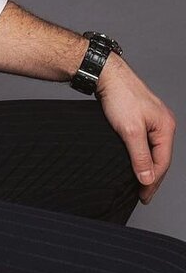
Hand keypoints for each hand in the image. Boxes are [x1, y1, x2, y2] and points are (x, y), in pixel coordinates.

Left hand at [95, 54, 175, 202]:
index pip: (162, 163)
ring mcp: (152, 121)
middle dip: (151, 178)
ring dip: (146, 168)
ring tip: (138, 184)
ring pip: (152, 151)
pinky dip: (140, 156)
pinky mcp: (140, 118)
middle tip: (142, 196)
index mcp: (165, 128)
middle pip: (160, 158)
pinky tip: (134, 163)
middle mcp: (163, 125)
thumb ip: (140, 156)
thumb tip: (147, 178)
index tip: (143, 196)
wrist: (106, 75)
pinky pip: (144, 143)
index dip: (152, 181)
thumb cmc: (120, 97)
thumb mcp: (130, 131)